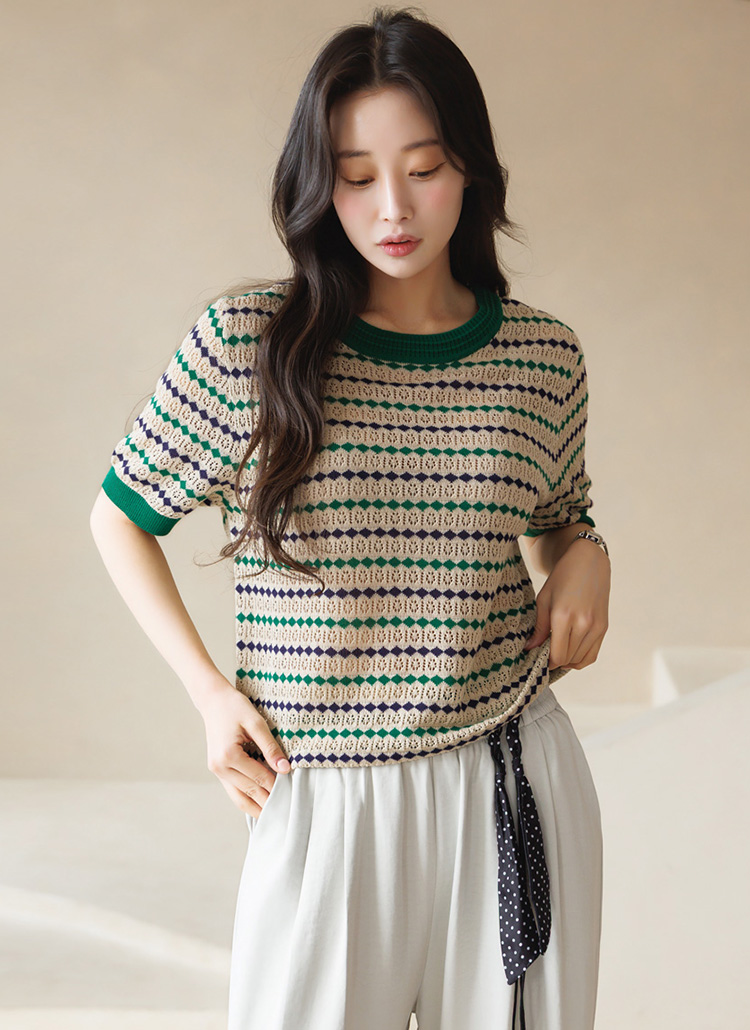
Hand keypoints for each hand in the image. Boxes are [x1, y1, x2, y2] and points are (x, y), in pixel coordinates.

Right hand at [196, 678, 290, 817]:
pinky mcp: (217, 769)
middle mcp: (219, 767)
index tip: (293, 794)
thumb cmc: (235, 707)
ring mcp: (216, 770)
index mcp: (229, 755)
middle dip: (269, 801)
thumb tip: (285, 769)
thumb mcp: (256, 723)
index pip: (260, 778)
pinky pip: (233, 790)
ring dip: (256, 807)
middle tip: (287, 811)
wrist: (213, 700)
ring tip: (275, 815)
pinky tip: (260, 803)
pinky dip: (246, 799)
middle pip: (249, 792)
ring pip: (238, 798)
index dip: (277, 786)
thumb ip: (270, 747)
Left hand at [523, 538, 609, 670]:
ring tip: (557, 651)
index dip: (547, 662)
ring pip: (580, 660)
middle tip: (545, 653)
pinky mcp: (604, 627)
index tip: (538, 658)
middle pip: (568, 659)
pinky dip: (581, 659)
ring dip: (567, 661)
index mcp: (564, 616)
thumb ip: (539, 627)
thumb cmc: (562, 577)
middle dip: (555, 660)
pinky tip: (570, 653)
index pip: (557, 655)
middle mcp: (583, 624)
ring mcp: (596, 627)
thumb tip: (530, 648)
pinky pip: (592, 654)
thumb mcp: (544, 599)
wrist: (588, 561)